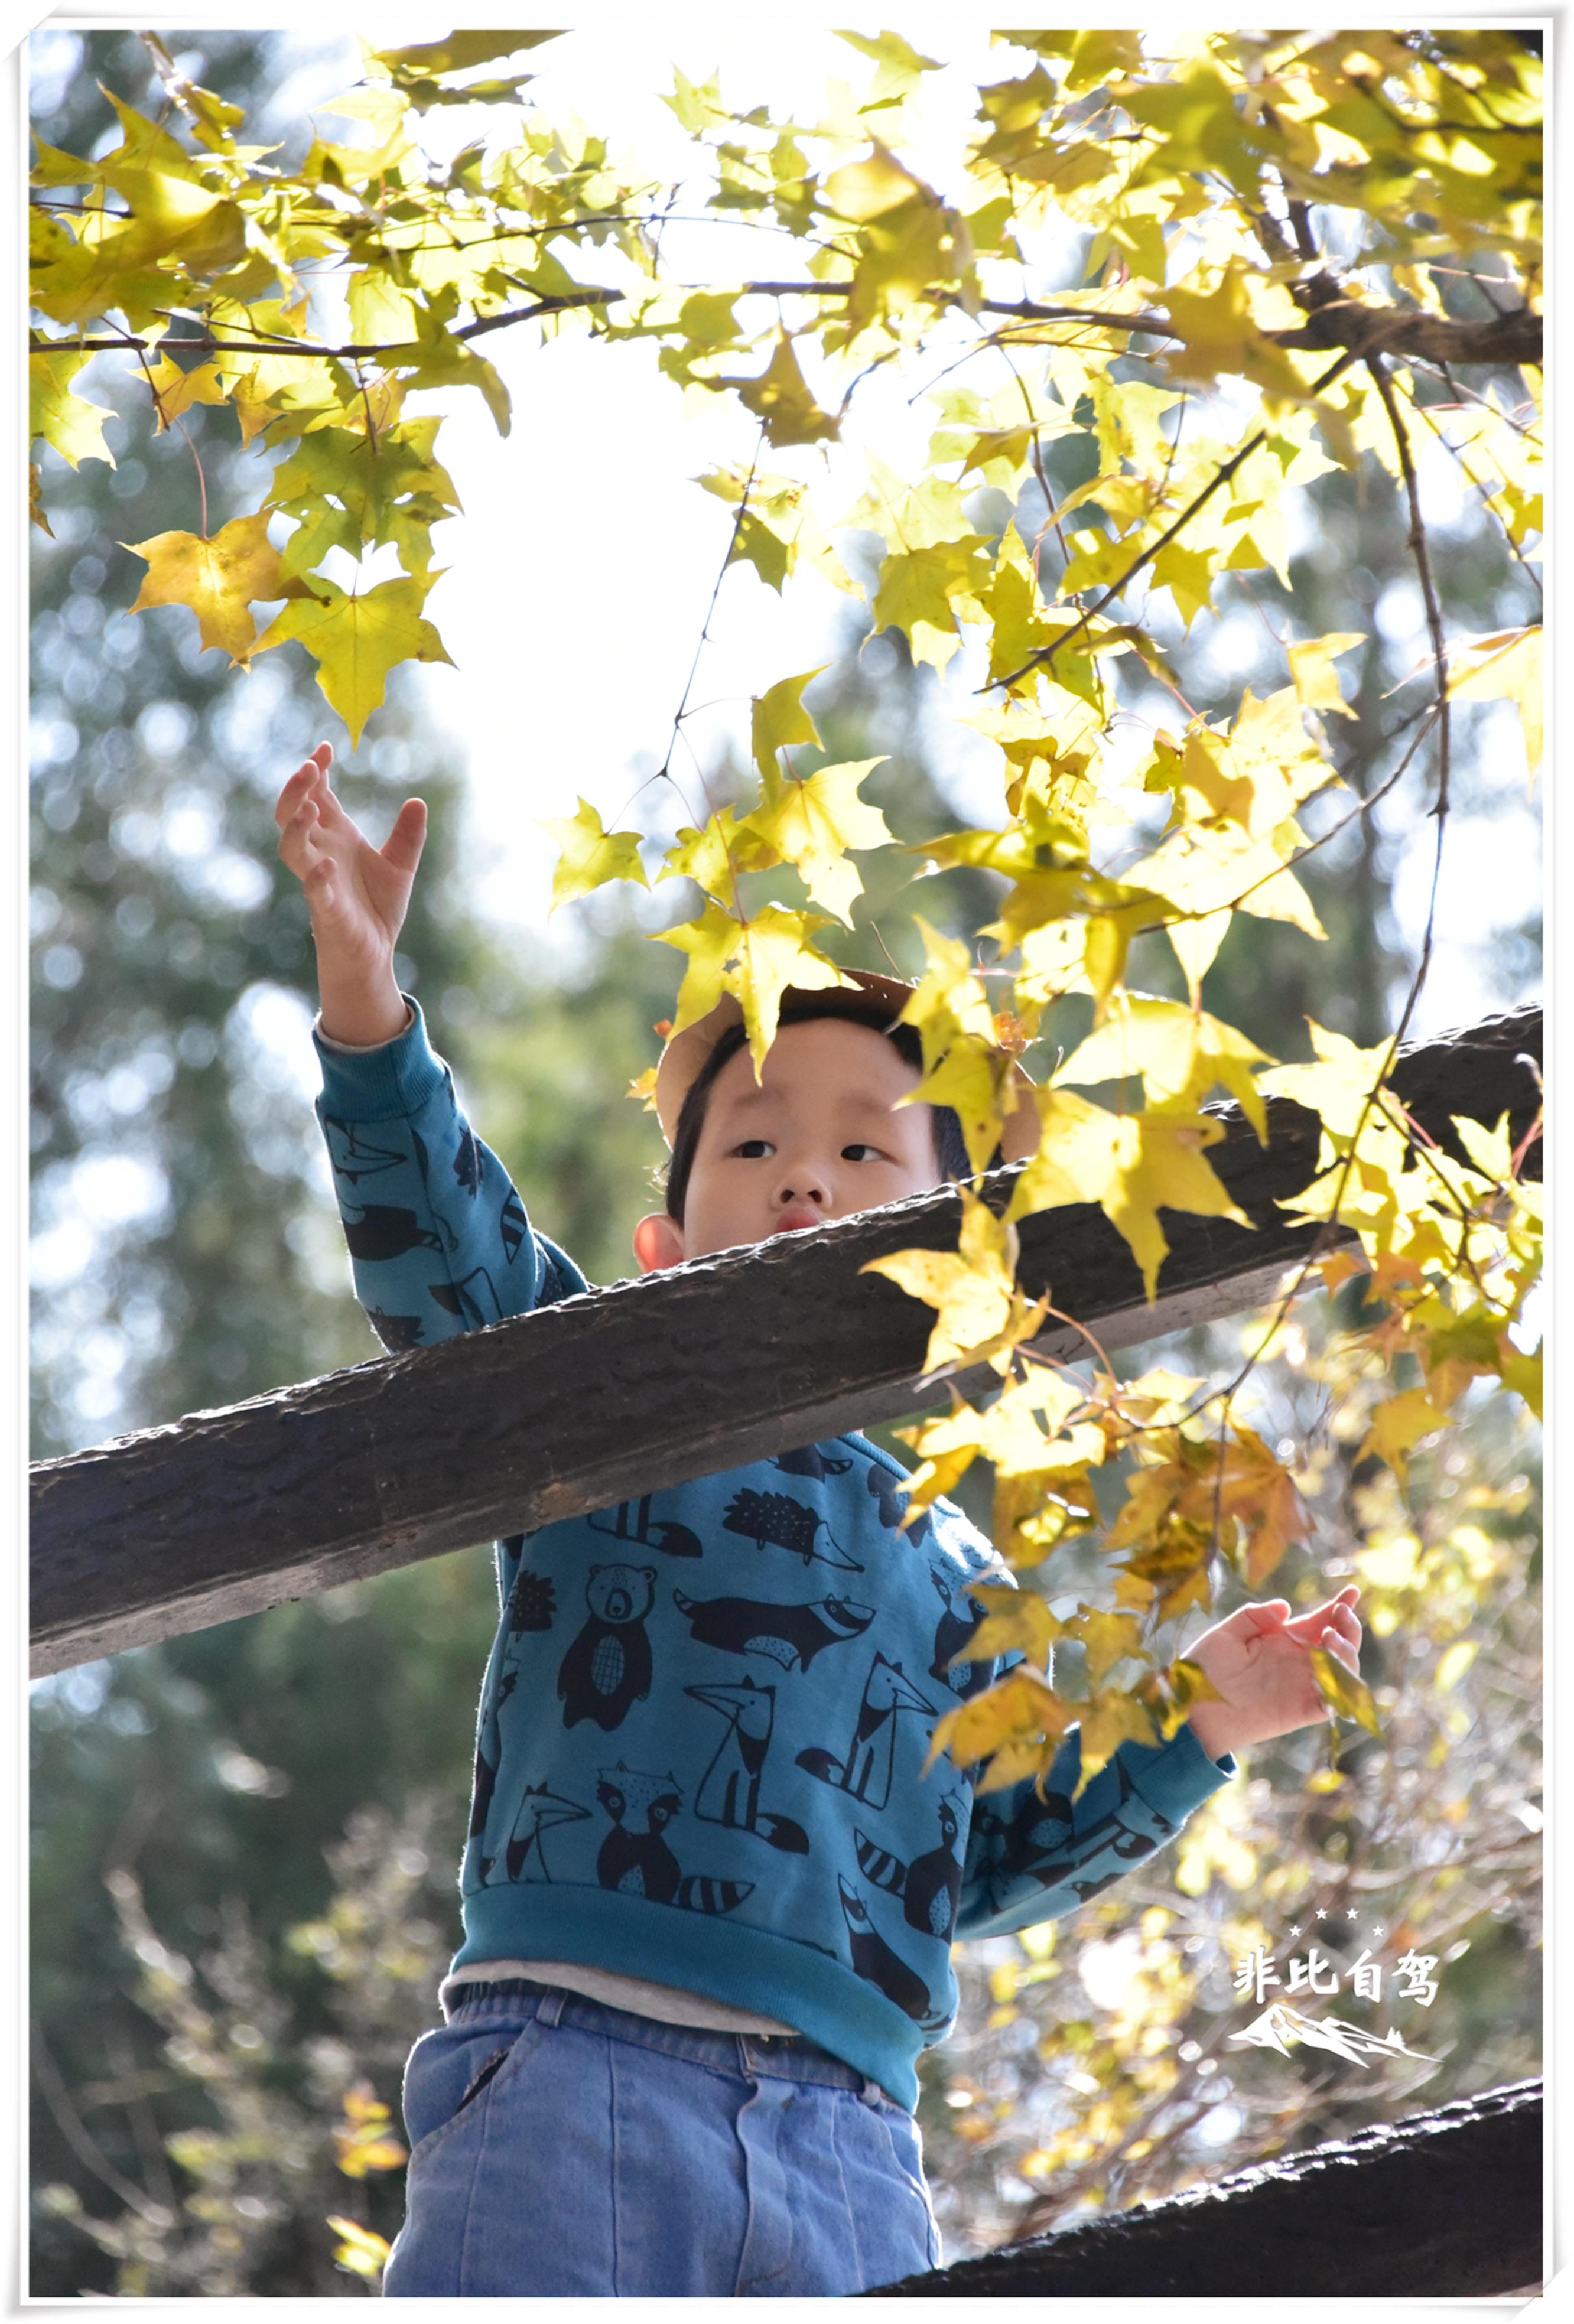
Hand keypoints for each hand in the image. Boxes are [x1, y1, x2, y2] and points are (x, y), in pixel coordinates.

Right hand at [275, 742, 426, 1044]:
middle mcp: (320, 853)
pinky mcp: (325, 909)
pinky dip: (318, 877)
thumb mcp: (401, 866)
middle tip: (310, 767)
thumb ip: (408, 836)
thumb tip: (418, 801)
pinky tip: (328, 864)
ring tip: (310, 807)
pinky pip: (313, 890)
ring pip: (291, 847)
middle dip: (296, 789)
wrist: (374, 952)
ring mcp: (317, 880)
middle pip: (292, 813)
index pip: (316, 796)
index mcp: (334, 838)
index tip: (326, 748)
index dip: (316, 772)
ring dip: (296, 826)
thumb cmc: (377, 908)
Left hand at [1184, 1585, 1362, 1761]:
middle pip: (1339, 1643)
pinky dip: (1342, 1691)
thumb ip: (1252, 1616)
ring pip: (1343, 1671)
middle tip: (1340, 1612)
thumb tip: (1285, 1606)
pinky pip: (1333, 1703)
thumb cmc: (1206, 1667)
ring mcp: (1303, 1686)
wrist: (1195, 1705)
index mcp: (1285, 1639)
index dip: (1339, 1606)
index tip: (1353, 1590)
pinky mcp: (1302, 1711)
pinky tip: (1335, 1672)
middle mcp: (1299, 1661)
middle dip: (1348, 1626)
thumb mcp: (1225, 1634)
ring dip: (1347, 1653)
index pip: (1320, 1620)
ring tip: (1329, 1636)